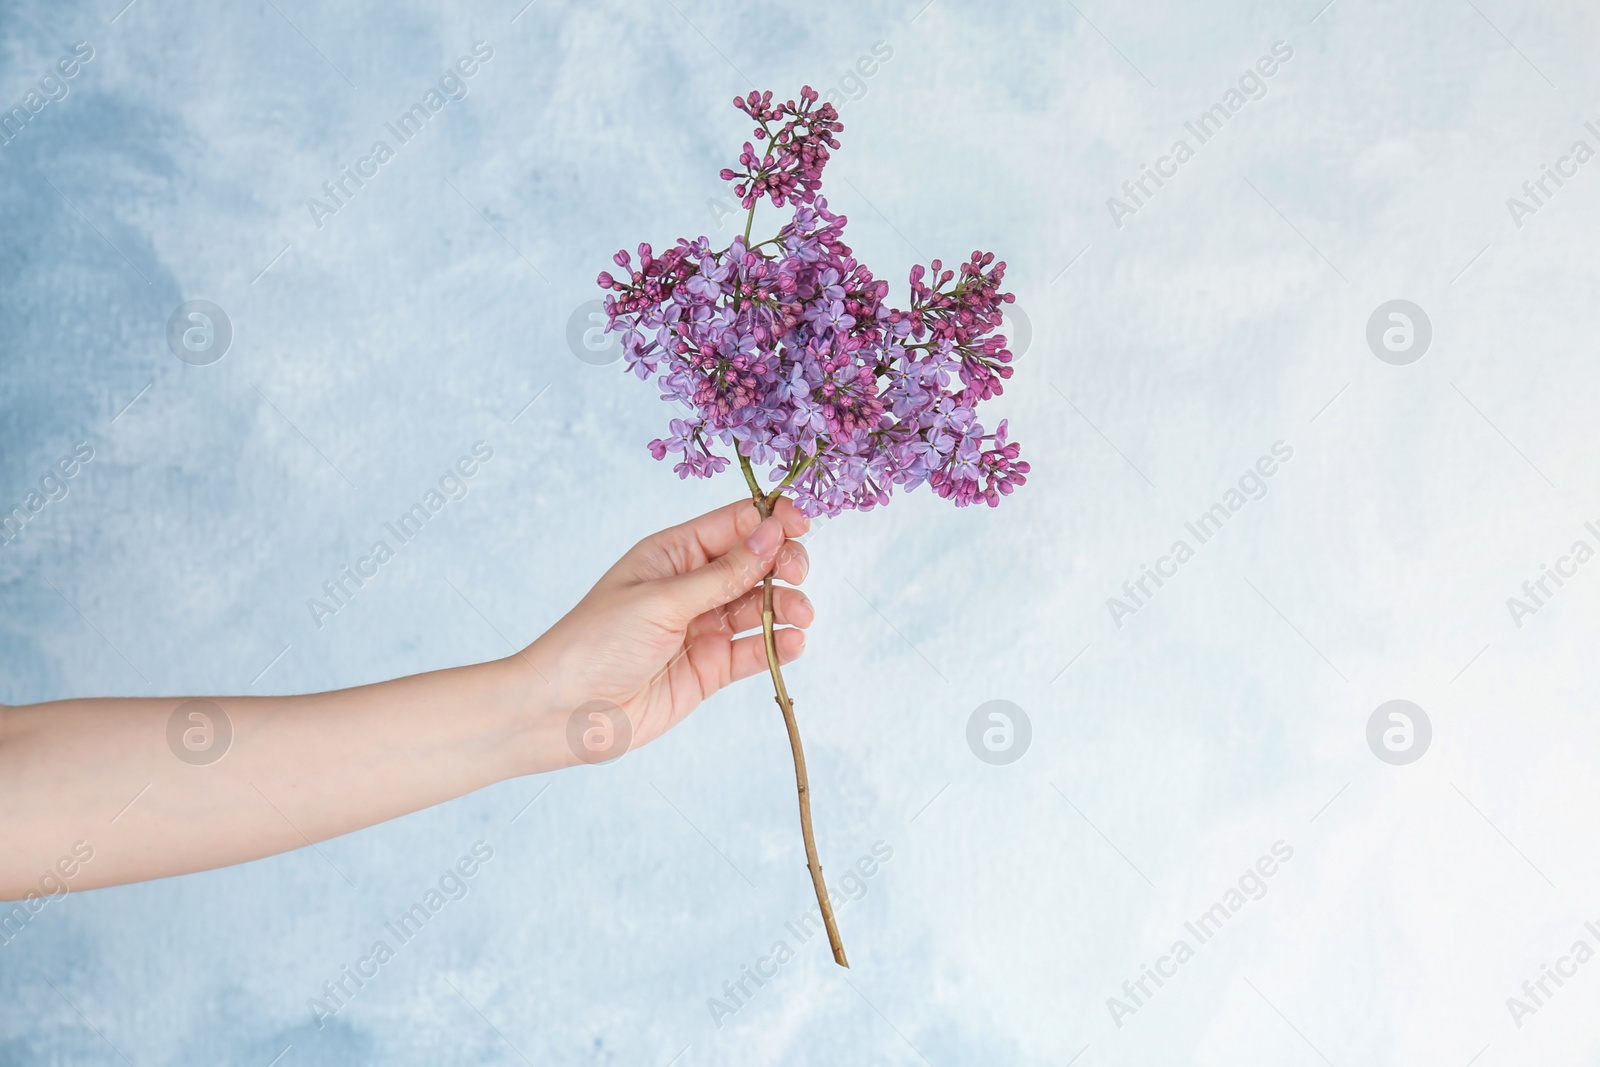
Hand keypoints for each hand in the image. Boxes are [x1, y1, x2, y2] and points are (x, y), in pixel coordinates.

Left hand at [520, 497, 812, 768]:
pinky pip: (753, 651)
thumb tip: (770, 534)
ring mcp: (702, 628)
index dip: (771, 519)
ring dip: (786, 606)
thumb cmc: (594, 643)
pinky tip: (793, 642)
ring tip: (800, 616)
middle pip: (755, 564)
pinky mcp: (709, 669)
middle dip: (783, 563)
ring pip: (759, 607)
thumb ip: (721, 574)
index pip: (733, 524)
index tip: (801, 524)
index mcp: (672, 554)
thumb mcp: (660, 600)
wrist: (563, 712)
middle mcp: (691, 586)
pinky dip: (777, 645)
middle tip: (797, 573)